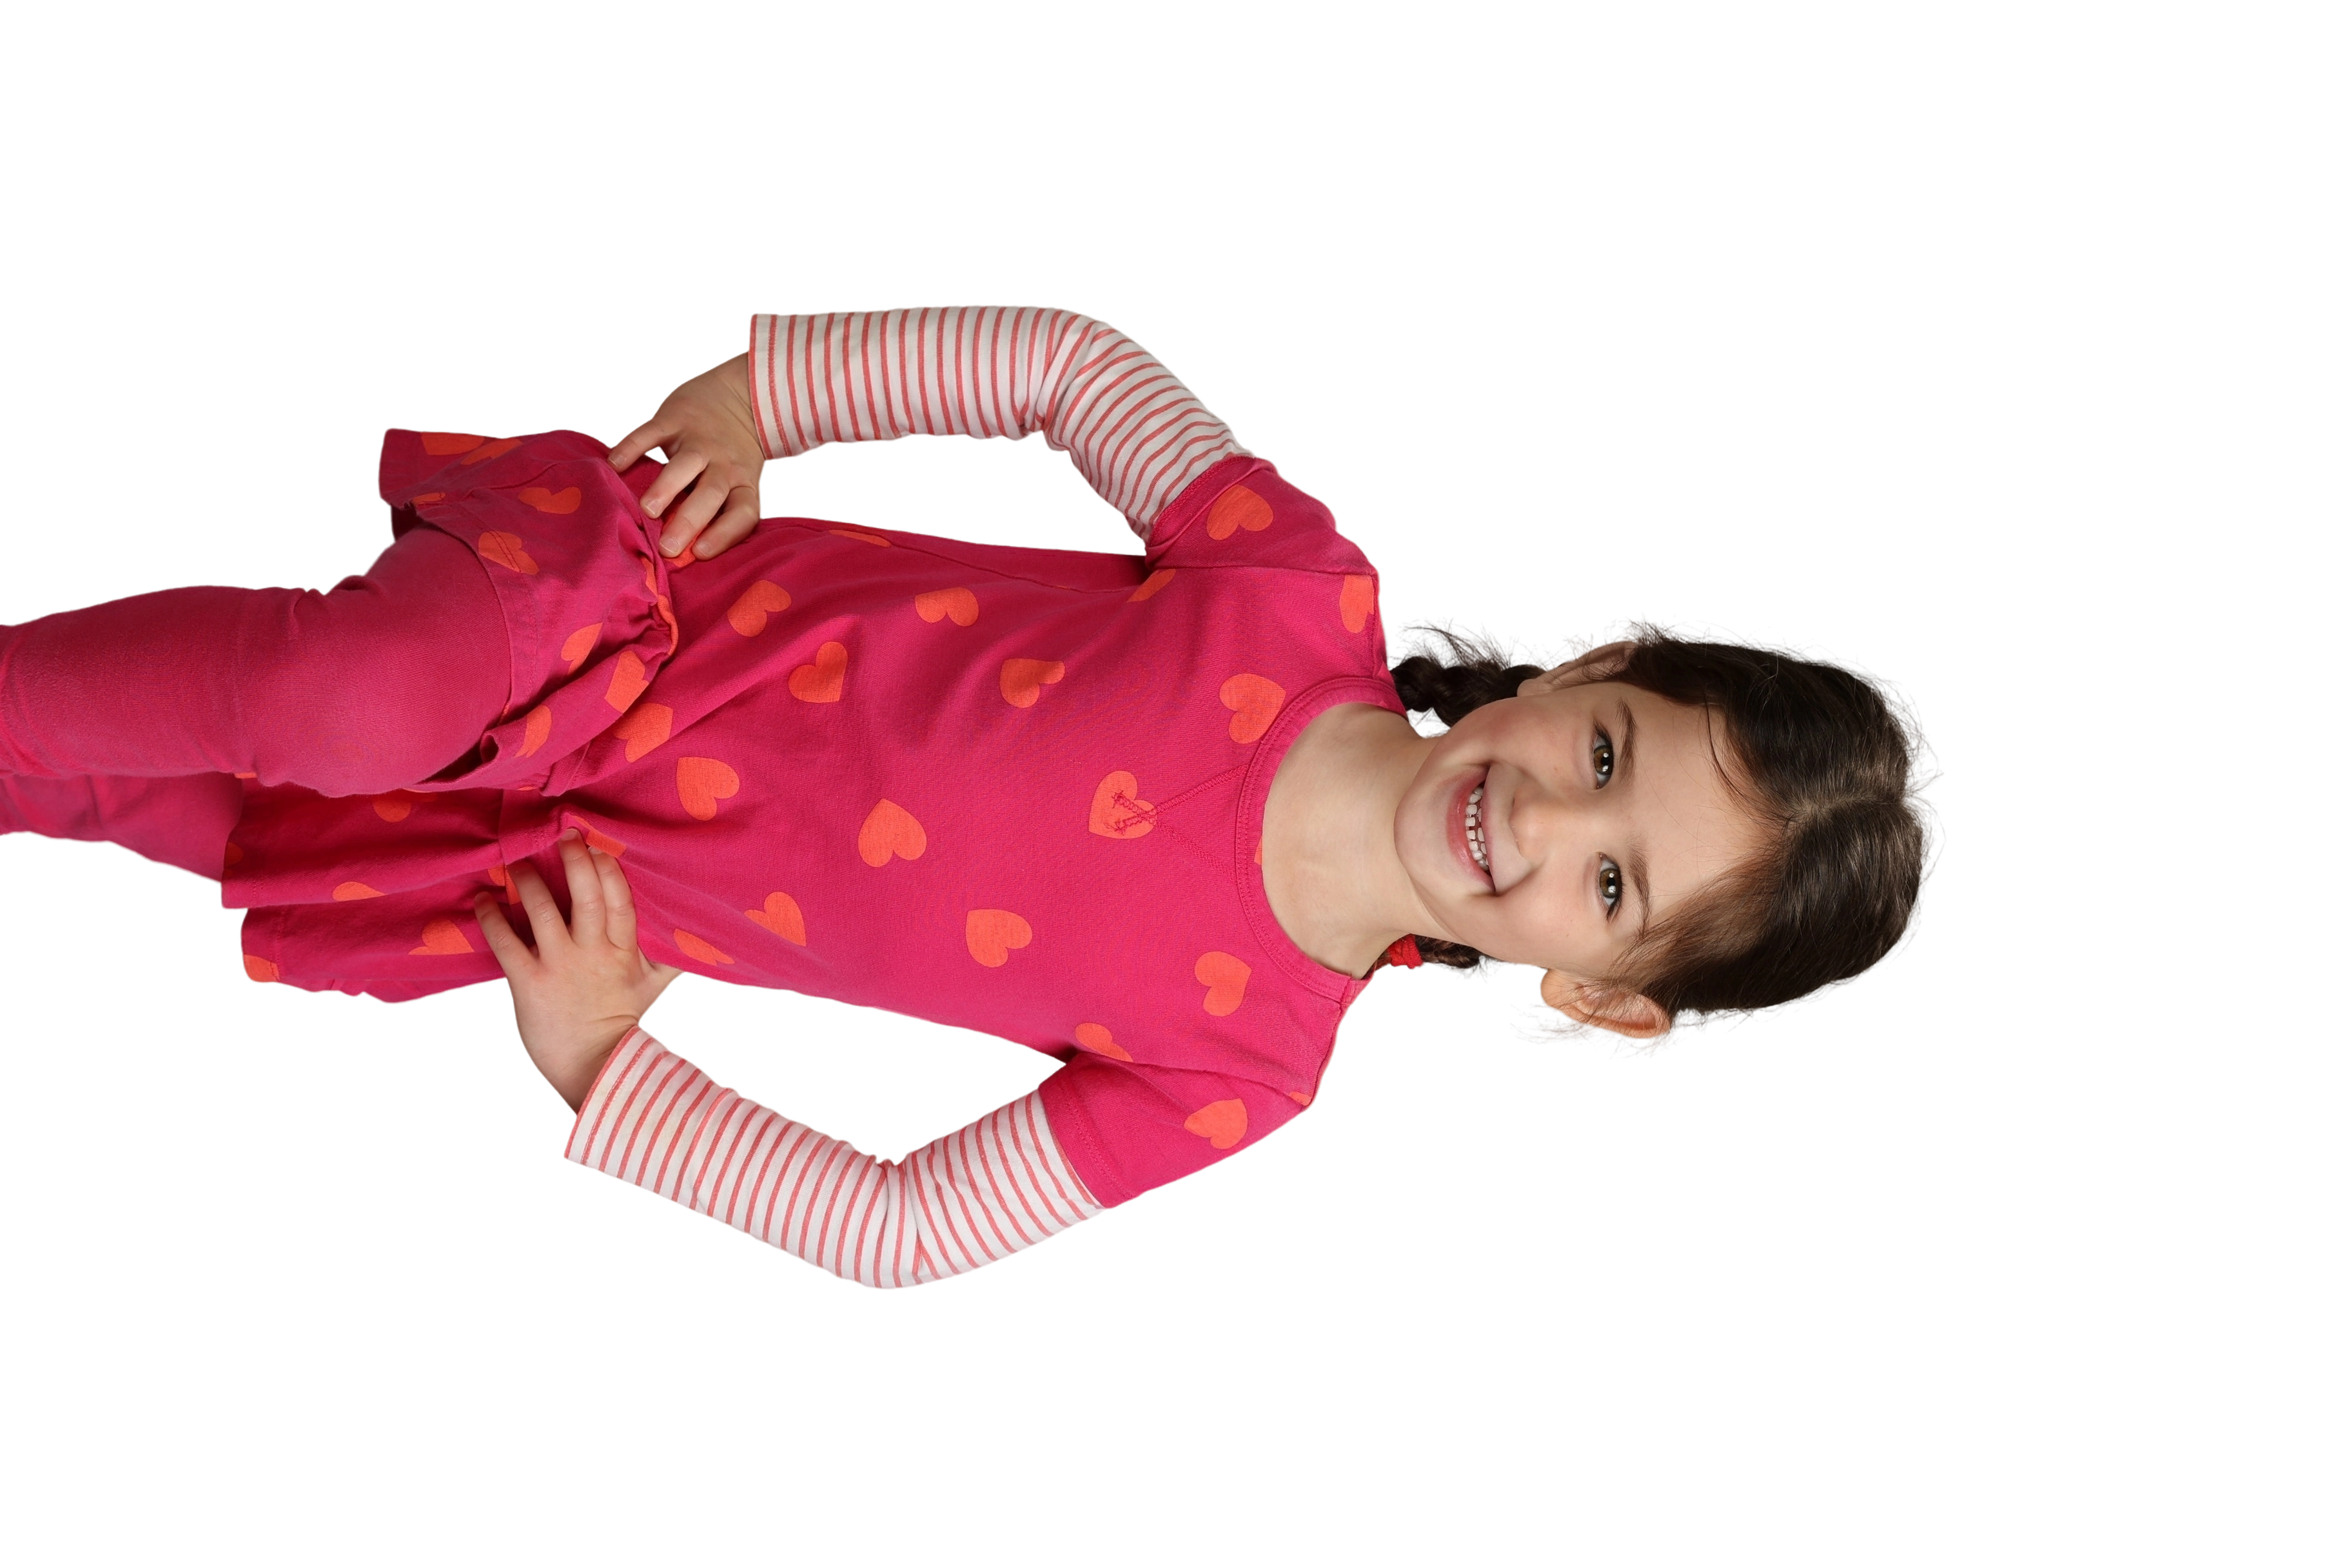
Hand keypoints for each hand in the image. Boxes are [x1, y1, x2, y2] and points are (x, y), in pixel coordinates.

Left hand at [471, 830, 686, 1113]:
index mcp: (624, 952)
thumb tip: (691, 929)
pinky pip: (506, 942)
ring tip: (519, 862)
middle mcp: (593, 953)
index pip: (621, 900)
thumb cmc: (621, 1023)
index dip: (609, 870)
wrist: (594, 1067)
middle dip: (575, 861)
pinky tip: (483, 900)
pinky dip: (492, 918)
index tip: (598, 845)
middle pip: (587, 896)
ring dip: (529, 882)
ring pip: (543, 911)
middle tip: (564, 835)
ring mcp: (560, 966)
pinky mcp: (529, 983)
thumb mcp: (654, 986)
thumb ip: (668, 955)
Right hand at [607, 348, 767, 567]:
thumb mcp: (741, 480)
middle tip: (666, 546)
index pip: (743, 514)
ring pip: (684, 465)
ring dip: (666, 487)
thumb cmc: (734, 455)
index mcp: (743, 484)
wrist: (742, 396)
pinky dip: (632, 447)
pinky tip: (615, 464)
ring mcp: (700, 439)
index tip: (700, 553)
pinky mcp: (676, 417)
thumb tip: (684, 554)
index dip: (725, 534)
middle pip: (710, 494)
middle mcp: (724, 464)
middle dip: (689, 521)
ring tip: (647, 510)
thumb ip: (718, 510)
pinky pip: (652, 433)